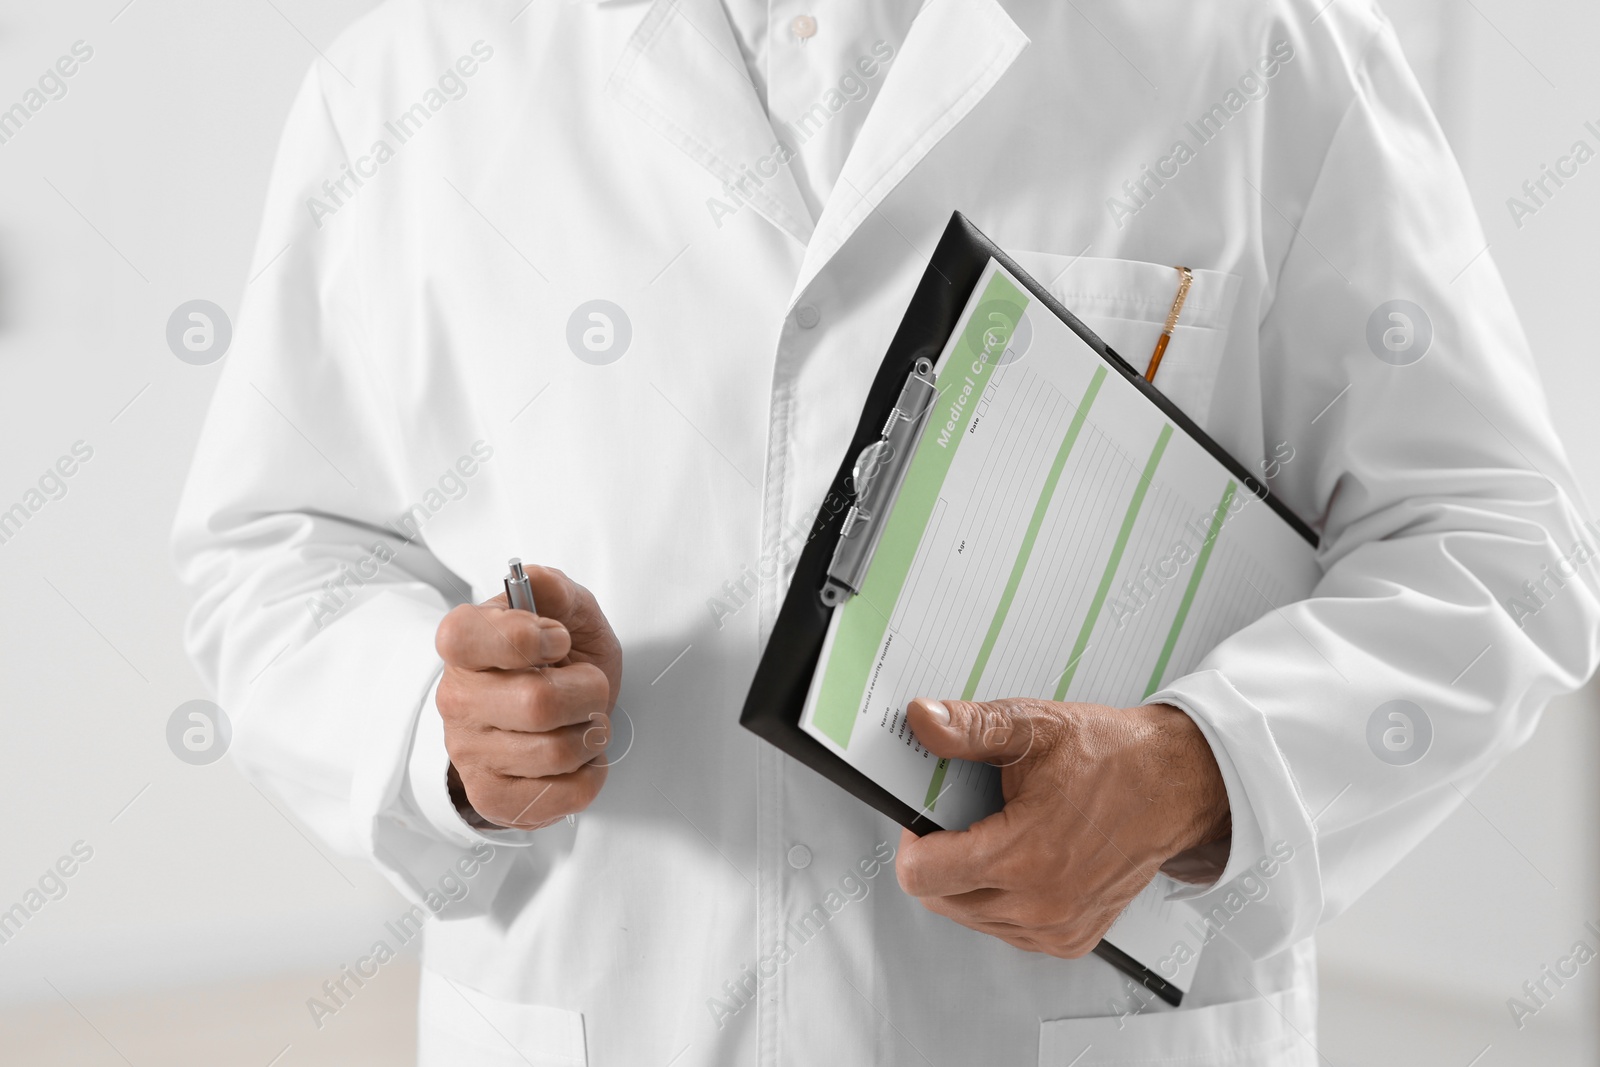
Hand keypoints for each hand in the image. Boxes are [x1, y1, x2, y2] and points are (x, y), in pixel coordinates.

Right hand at [434, 565, 621, 829]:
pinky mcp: (492, 796)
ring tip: (585, 723)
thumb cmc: (559, 660)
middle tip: (589, 687)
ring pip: (554, 752)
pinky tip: (581, 758)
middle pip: (536, 704)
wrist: (553, 717)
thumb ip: (553, 589)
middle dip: (588, 693)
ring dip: (592, 735)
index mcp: (463, 643)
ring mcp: (469, 751)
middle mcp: (455, 698)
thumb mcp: (567, 612)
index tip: (559, 640)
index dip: (527, 638)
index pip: (469, 638)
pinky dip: (589, 776)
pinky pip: (560, 795)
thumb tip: (534, 580)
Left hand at [894, 697, 1229, 956]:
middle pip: (938, 898)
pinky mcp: (1071, 939)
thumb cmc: (1111, 755)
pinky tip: (1022, 861)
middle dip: (939, 856)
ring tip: (1000, 834)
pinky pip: (1006, 929)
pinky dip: (1000, 898)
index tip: (926, 815)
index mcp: (1024, 856)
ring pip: (969, 916)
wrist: (1174, 783)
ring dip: (967, 880)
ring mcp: (1057, 928)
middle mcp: (1040, 904)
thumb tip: (922, 720)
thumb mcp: (1033, 726)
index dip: (912, 839)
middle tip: (965, 817)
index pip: (922, 875)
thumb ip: (969, 727)